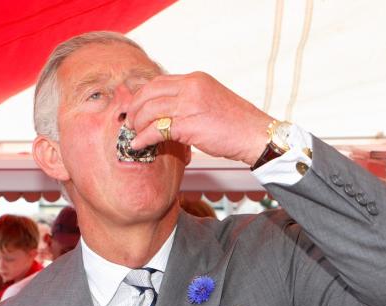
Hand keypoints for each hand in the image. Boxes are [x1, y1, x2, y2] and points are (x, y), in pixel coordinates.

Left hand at [126, 73, 272, 165]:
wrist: (256, 135)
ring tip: (133, 135)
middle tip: (130, 121)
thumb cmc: (239, 125)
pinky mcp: (188, 125)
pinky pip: (156, 129)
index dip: (144, 95)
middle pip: (149, 92)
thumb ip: (193, 100)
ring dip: (137, 124)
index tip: (137, 107)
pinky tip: (139, 145)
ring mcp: (189, 105)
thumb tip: (173, 112)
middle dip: (135, 108)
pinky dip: (143, 138)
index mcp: (196, 79)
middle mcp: (191, 87)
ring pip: (149, 110)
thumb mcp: (213, 101)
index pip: (160, 82)